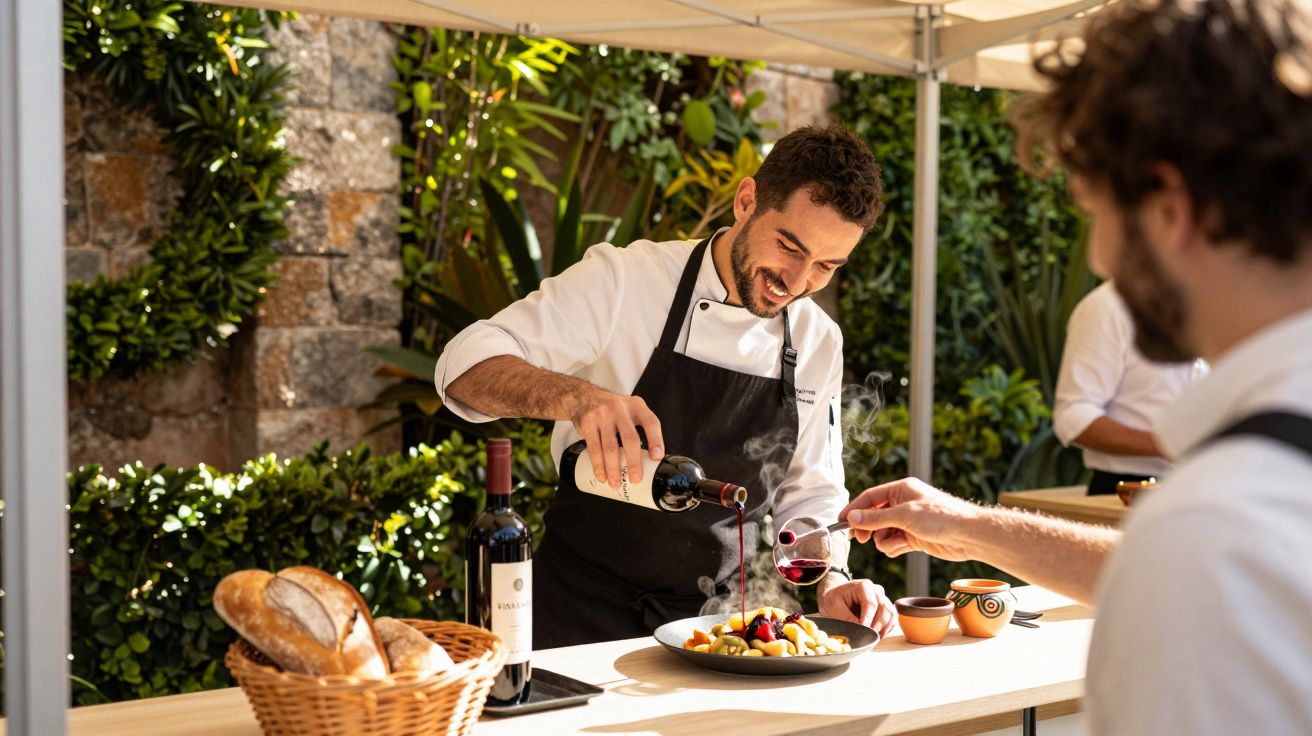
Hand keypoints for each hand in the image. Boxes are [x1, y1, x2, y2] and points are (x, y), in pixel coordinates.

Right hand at [568, 386, 664, 488]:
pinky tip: (602, 476)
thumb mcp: (629, 410)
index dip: (656, 440)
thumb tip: (651, 459)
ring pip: (610, 447)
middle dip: (634, 462)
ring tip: (616, 483)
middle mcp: (620, 408)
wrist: (584, 397)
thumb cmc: (613, 410)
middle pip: (630, 438)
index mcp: (636, 405)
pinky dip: (598, 466)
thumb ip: (640, 428)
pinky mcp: (588, 424)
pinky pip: (594, 449)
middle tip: (636, 479)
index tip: (657, 457)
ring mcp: (602, 415)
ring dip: (614, 468)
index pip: (651, 422)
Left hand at [817, 578, 894, 635]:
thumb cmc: (834, 599)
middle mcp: (876, 590)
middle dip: (877, 624)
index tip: (864, 629)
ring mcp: (882, 598)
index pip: (870, 603)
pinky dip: (886, 628)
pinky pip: (892, 619)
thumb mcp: (834, 606)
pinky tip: (877, 635)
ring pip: (891, 613)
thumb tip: (860, 628)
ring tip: (872, 637)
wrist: (836, 596)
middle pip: (884, 608)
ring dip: (884, 628)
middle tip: (868, 636)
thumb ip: (846, 617)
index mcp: (863, 586)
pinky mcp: (885, 608)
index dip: (868, 618)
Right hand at [839, 477, 978, 561]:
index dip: (854, 509)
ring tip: (897, 542)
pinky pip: (892, 543)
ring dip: (884, 540)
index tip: (841, 522)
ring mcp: (907, 522)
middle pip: (873, 516)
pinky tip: (904, 547)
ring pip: (881, 533)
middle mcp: (902, 504)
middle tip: (861, 539)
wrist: (968, 536)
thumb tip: (852, 518)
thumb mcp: (904, 515)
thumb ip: (876, 517)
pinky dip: (894, 547)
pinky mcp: (913, 537)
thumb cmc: (941, 517)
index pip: (869, 497)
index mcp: (901, 490)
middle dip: (868, 528)